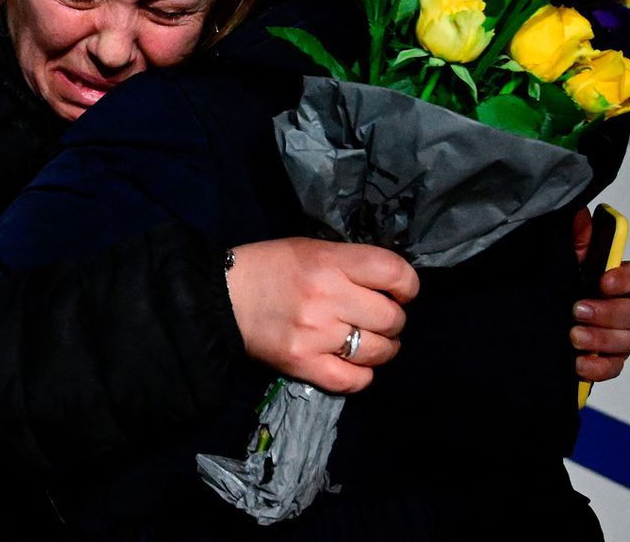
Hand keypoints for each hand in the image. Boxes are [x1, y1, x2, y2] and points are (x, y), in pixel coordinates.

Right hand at [225, 238, 418, 393]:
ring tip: (368, 342)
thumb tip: (390, 285)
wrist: (222, 297)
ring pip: (379, 351)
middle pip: (392, 318)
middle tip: (377, 318)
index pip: (395, 273)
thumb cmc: (270, 267)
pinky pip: (354, 380)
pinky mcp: (303, 364)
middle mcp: (328, 298)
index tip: (399, 292)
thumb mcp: (311, 249)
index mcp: (330, 262)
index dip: (407, 286)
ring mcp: (317, 335)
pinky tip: (353, 364)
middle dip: (393, 319)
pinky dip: (361, 375)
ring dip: (382, 349)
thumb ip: (350, 263)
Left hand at [571, 207, 629, 381]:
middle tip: (579, 310)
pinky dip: (598, 368)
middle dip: (608, 312)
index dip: (626, 279)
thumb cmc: (555, 284)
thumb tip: (580, 214)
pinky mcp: (606, 360)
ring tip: (574, 337)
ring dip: (601, 340)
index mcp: (615, 280)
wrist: (532, 320)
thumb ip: (574, 238)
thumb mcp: (560, 258)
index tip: (604, 281)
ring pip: (626, 341)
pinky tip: (579, 363)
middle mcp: (622, 308)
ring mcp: (617, 336)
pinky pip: (614, 368)